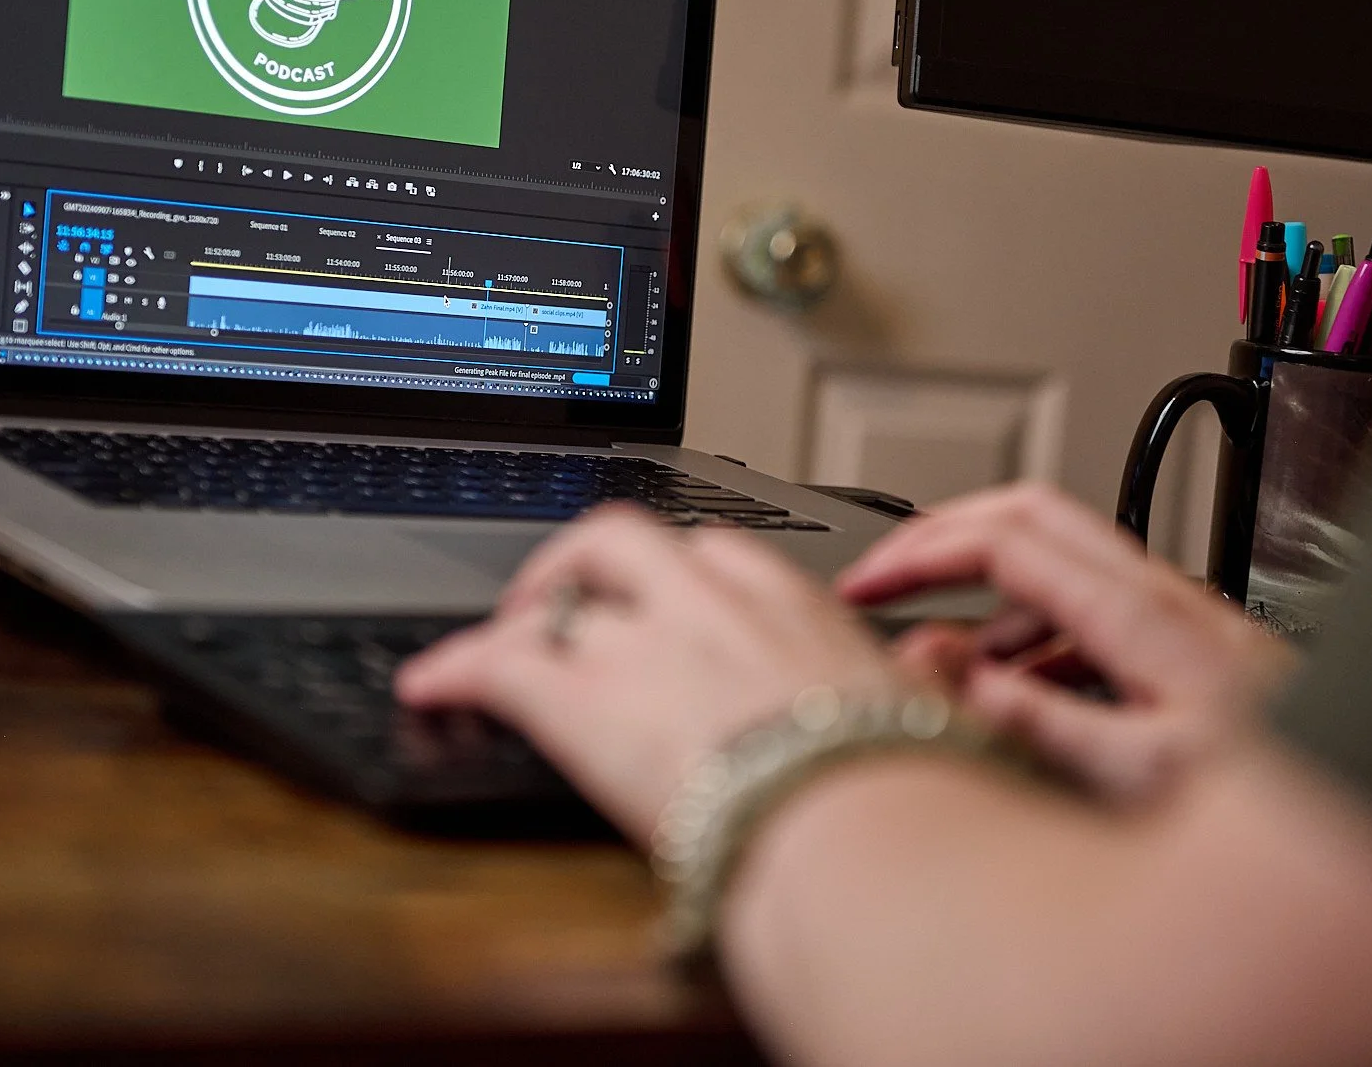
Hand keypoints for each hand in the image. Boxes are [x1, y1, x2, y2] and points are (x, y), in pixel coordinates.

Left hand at [395, 505, 901, 841]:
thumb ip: (922, 676)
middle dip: (593, 562)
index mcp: (799, 609)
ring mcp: (646, 642)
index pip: (724, 556)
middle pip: (633, 538)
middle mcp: (716, 605)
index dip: (685, 575)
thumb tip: (938, 668)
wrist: (861, 835)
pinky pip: (496, 662)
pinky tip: (433, 685)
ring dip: (530, 601)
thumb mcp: (933, 715)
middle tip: (574, 600)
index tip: (675, 598)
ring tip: (504, 632)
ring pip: (566, 580)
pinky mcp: (581, 699)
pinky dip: (456, 668)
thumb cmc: (907, 793)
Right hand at [837, 483, 1294, 803]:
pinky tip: (1022, 696)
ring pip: (1059, 565)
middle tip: (881, 579)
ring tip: (944, 664)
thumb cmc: (1288, 803)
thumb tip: (956, 678)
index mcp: (1144, 615)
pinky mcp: (1190, 647)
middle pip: (1029, 516)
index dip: (921, 550)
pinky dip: (1033, 637)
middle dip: (940, 538)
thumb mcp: (1148, 775)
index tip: (864, 584)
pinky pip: (1091, 612)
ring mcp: (1179, 617)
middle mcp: (1163, 598)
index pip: (1006, 539)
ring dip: (987, 599)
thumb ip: (1044, 724)